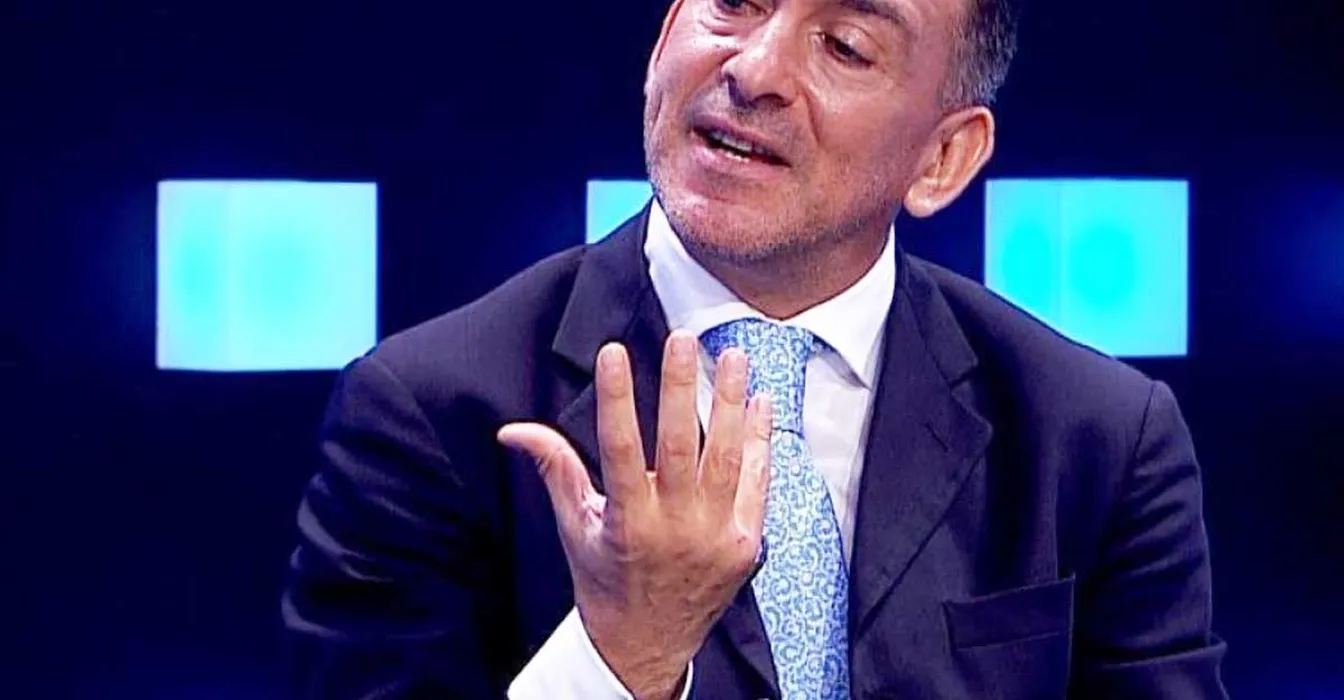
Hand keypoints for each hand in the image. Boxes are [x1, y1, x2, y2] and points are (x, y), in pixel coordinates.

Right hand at [498, 331, 771, 698]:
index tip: (614, 352)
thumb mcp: (576, 528)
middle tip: (683, 337)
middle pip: (681, 446)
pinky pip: (756, 484)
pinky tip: (759, 403)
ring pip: (727, 459)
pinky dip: (760, 442)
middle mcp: (674, 529)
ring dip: (731, 404)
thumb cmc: (605, 580)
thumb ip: (555, 470)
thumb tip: (513, 430)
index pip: (618, 448)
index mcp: (627, 523)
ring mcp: (715, 537)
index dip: (616, 397)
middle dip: (681, 387)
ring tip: (733, 356)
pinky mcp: (746, 544)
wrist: (648, 645)